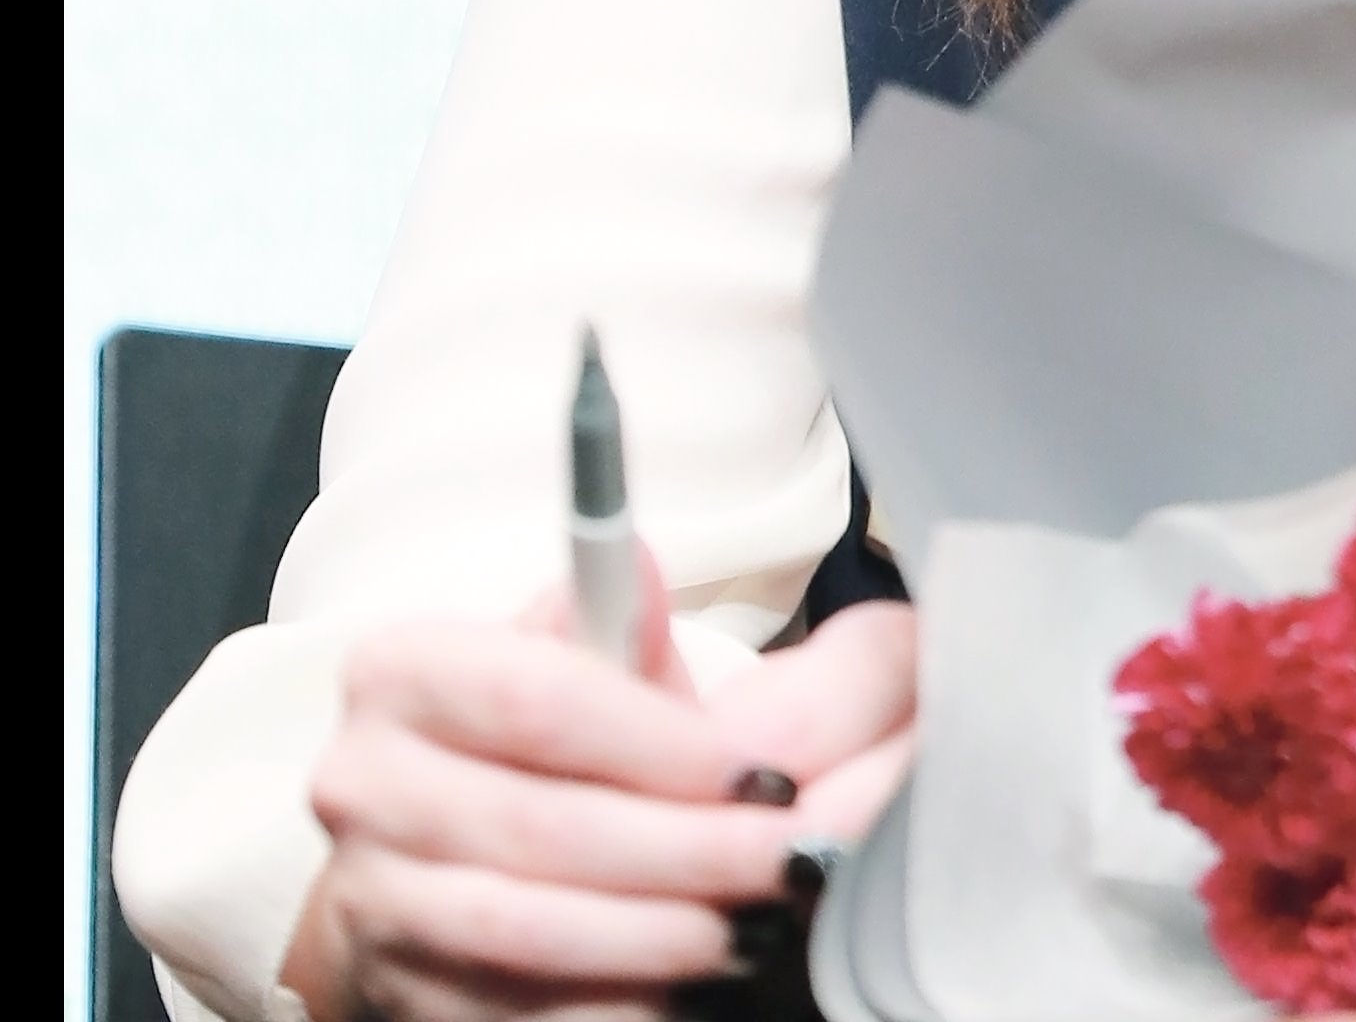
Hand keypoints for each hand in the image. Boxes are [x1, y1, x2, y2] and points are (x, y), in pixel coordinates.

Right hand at [281, 545, 916, 1021]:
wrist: (429, 854)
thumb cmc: (529, 734)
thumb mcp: (583, 655)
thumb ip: (634, 627)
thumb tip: (657, 571)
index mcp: (400, 673)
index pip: (537, 699)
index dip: (659, 742)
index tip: (764, 769)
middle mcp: (364, 786)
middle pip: (545, 826)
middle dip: (692, 849)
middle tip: (798, 856)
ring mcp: (374, 902)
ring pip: (531, 931)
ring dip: (664, 935)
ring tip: (763, 924)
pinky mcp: (399, 996)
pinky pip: (518, 1011)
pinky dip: (620, 999)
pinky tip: (697, 979)